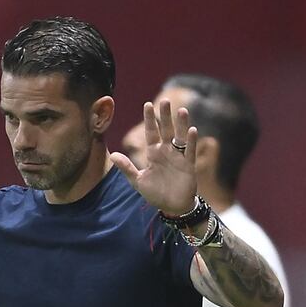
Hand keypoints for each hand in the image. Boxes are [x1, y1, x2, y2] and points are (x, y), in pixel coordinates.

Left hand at [109, 99, 197, 215]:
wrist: (172, 206)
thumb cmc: (156, 193)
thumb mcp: (138, 181)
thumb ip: (126, 168)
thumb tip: (112, 155)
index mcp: (153, 153)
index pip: (151, 132)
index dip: (149, 119)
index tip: (147, 104)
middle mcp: (166, 152)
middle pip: (166, 130)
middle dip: (165, 116)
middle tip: (164, 100)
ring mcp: (178, 157)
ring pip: (180, 137)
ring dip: (181, 124)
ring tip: (182, 110)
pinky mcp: (188, 165)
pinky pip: (190, 151)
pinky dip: (192, 141)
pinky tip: (193, 130)